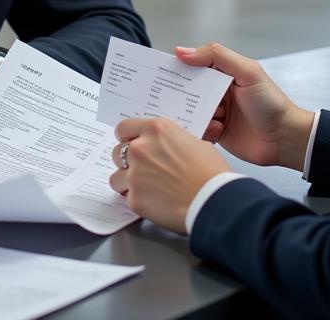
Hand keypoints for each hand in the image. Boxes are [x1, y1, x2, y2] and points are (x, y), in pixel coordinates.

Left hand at [108, 118, 228, 233]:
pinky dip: (137, 200)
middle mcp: (141, 149)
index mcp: (156, 130)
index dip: (127, 137)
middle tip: (142, 168)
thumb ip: (171, 141)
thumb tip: (165, 147)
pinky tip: (153, 201)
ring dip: (127, 182)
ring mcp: (135, 174)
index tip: (129, 143)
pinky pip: (127, 198)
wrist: (213, 201)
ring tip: (145, 188)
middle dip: (127, 161)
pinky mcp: (135, 199)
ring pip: (116, 177)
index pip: (124, 127)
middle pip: (117, 152)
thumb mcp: (194, 142)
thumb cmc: (211, 172)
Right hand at [177, 43, 314, 170]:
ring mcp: (215, 113)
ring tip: (196, 115)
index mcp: (222, 73)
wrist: (285, 139)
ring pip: (190, 111)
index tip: (159, 71)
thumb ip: (217, 56)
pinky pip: (197, 130)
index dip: (177, 67)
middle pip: (187, 90)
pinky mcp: (215, 133)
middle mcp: (216, 92)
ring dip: (190, 114)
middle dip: (178, 94)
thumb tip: (183, 51)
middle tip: (165, 98)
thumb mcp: (247, 71)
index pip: (193, 66)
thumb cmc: (271, 102)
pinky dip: (201, 130)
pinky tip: (215, 130)